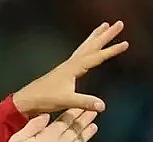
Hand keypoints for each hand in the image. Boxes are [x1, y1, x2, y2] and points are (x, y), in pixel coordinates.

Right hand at [0, 109, 98, 141]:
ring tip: (93, 127)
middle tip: (93, 112)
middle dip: (83, 121)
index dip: (73, 114)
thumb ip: (32, 127)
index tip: (81, 106)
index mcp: (46, 141)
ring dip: (85, 136)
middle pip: (72, 133)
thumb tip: (46, 116)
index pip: (63, 124)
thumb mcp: (16, 141)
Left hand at [12, 21, 128, 115]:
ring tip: (104, 27)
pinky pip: (79, 55)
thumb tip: (103, 106)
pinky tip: (89, 49)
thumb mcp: (66, 101)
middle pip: (91, 45)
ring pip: (84, 48)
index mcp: (73, 68)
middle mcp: (70, 64)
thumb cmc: (44, 99)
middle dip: (105, 35)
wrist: (26, 101)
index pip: (96, 56)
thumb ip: (85, 102)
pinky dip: (87, 48)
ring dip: (95, 37)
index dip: (111, 50)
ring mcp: (66, 67)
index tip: (126, 43)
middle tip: (118, 23)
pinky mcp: (63, 72)